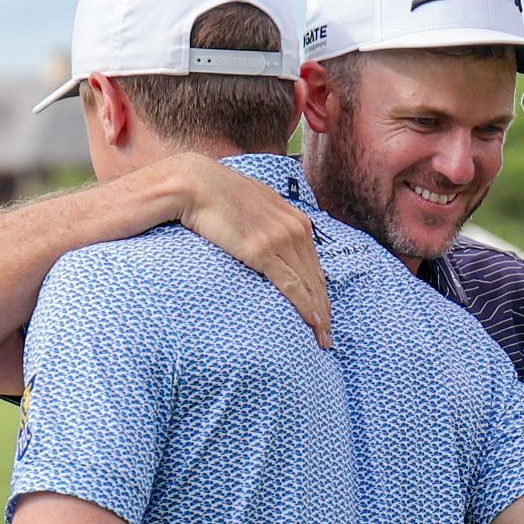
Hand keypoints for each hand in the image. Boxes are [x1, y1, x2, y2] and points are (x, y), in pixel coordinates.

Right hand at [170, 154, 330, 348]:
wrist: (195, 184)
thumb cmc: (217, 195)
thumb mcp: (254, 206)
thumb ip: (267, 223)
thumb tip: (262, 239)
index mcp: (296, 219)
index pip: (315, 264)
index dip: (321, 291)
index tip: (324, 314)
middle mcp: (295, 229)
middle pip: (317, 279)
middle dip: (325, 310)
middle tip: (328, 337)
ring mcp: (281, 240)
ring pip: (309, 286)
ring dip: (319, 315)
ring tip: (322, 339)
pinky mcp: (264, 251)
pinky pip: (292, 285)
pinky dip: (305, 306)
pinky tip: (312, 323)